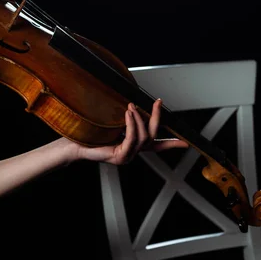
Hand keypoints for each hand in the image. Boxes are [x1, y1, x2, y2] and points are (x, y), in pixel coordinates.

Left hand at [68, 99, 188, 164]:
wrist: (74, 145)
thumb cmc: (90, 134)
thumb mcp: (110, 124)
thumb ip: (123, 119)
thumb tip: (131, 104)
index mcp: (132, 146)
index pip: (156, 145)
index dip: (171, 143)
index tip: (186, 143)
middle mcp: (132, 153)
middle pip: (153, 136)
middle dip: (157, 117)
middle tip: (158, 102)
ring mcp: (127, 156)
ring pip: (143, 137)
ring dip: (139, 118)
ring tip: (131, 106)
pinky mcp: (121, 156)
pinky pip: (132, 139)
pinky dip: (132, 125)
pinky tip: (128, 114)